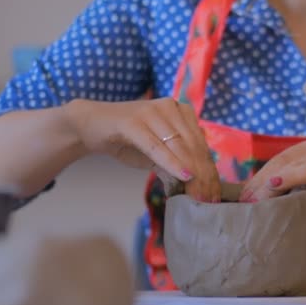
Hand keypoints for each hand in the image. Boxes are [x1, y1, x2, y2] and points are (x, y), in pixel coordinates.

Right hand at [63, 98, 219, 201]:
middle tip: (209, 198)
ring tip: (199, 193)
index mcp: (180, 110)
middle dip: (202, 173)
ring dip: (190, 171)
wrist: (90, 126)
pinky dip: (171, 162)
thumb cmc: (126, 139)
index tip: (215, 191)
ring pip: (178, 146)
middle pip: (193, 145)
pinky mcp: (134, 122)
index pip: (200, 143)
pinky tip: (184, 175)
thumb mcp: (156, 154)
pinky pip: (157, 146)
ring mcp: (152, 112)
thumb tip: (197, 185)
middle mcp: (170, 106)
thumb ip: (175, 163)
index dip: (209, 168)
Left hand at [239, 138, 305, 233]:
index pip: (279, 161)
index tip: (243, 197)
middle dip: (268, 182)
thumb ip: (283, 187)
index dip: (259, 178)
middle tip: (251, 201)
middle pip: (290, 163)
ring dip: (289, 179)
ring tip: (271, 189)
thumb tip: (248, 195)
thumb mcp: (303, 191)